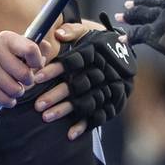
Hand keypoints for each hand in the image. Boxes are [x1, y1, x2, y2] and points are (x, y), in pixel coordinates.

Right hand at [0, 31, 42, 105]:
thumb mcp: (11, 46)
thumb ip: (31, 47)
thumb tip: (48, 48)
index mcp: (6, 38)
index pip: (31, 50)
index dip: (37, 62)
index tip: (33, 66)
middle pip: (25, 75)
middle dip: (27, 81)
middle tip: (21, 80)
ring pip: (16, 89)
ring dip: (17, 92)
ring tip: (11, 87)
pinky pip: (4, 99)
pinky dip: (8, 101)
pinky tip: (5, 95)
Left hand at [33, 16, 135, 138]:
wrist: (128, 54)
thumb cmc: (102, 44)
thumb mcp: (89, 32)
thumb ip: (74, 31)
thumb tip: (59, 34)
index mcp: (97, 53)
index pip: (74, 61)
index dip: (55, 69)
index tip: (37, 77)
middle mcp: (106, 72)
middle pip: (78, 85)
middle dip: (56, 95)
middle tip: (38, 104)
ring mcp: (112, 89)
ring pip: (86, 102)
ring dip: (66, 110)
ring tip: (46, 116)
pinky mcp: (116, 103)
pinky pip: (100, 116)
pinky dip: (84, 125)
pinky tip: (69, 133)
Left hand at [117, 0, 164, 79]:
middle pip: (153, 3)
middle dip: (141, 2)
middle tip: (129, 3)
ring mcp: (161, 20)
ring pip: (141, 15)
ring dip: (130, 16)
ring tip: (120, 16)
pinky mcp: (153, 34)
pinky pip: (137, 35)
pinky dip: (128, 38)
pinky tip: (121, 39)